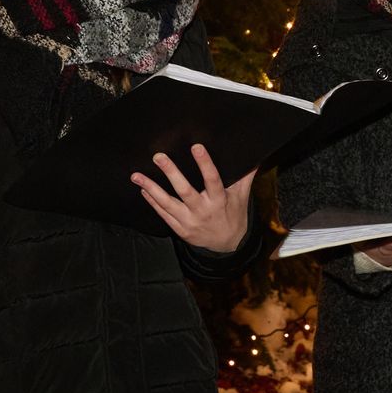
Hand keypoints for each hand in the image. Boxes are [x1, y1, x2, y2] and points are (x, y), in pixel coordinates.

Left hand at [131, 144, 253, 252]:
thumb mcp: (242, 197)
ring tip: (137, 176)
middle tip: (159, 157)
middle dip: (171, 173)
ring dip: (151, 188)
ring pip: (167, 204)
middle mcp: (203, 211)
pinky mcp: (180, 229)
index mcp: (219, 200)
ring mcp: (189, 221)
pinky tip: (143, 190)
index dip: (205, 163)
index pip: (212, 179)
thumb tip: (254, 157)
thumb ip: (245, 176)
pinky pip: (163, 215)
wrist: (228, 245)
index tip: (196, 147)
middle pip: (185, 190)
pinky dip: (152, 202)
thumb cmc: (235, 215)